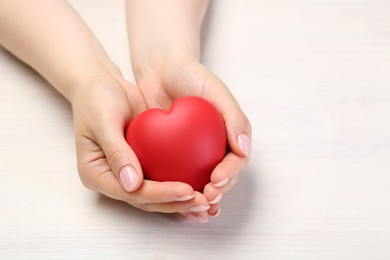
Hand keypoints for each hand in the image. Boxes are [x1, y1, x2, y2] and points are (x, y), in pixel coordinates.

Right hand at [71, 75, 209, 214]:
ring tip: (206, 201)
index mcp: (96, 174)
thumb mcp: (103, 121)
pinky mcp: (142, 163)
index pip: (131, 193)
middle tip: (203, 202)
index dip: (160, 195)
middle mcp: (113, 179)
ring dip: (180, 199)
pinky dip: (179, 181)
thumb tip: (132, 185)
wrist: (104, 85)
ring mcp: (128, 173)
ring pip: (156, 194)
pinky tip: (201, 184)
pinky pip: (161, 177)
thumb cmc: (97, 99)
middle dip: (175, 203)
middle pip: (145, 199)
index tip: (186, 190)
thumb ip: (116, 152)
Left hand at [137, 59, 251, 219]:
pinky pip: (178, 176)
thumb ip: (233, 117)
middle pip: (222, 177)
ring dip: (200, 200)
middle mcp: (216, 147)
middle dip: (217, 192)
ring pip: (202, 182)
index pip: (237, 161)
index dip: (230, 175)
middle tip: (206, 200)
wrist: (162, 70)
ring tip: (195, 212)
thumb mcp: (215, 90)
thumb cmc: (191, 76)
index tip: (217, 182)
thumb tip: (245, 149)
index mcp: (231, 134)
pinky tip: (173, 203)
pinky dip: (178, 191)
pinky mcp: (174, 155)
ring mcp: (195, 153)